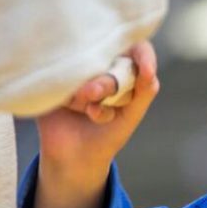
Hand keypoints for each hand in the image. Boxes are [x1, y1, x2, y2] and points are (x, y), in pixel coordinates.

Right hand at [38, 41, 158, 193]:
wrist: (75, 158)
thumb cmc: (107, 136)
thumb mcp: (131, 116)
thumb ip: (144, 93)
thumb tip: (150, 71)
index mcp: (122, 70)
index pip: (137, 48)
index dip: (142, 54)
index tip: (145, 69)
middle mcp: (100, 65)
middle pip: (109, 57)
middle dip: (107, 82)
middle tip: (97, 97)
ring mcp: (78, 71)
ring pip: (86, 66)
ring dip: (89, 91)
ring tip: (88, 112)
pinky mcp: (56, 78)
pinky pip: (64, 74)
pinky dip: (71, 94)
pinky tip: (71, 107)